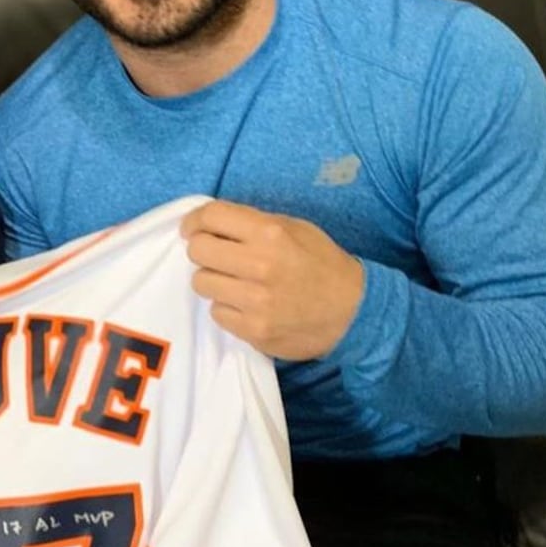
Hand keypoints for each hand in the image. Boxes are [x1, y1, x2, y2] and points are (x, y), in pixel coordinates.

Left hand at [180, 199, 363, 359]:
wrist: (353, 312)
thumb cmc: (322, 264)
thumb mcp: (295, 228)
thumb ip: (254, 224)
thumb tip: (211, 223)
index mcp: (270, 233)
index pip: (211, 216)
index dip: (195, 220)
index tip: (193, 228)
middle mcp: (259, 265)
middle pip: (197, 250)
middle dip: (202, 249)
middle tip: (215, 255)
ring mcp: (255, 301)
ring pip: (201, 283)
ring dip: (213, 280)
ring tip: (234, 281)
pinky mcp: (253, 330)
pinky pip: (216, 312)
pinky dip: (226, 307)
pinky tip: (246, 304)